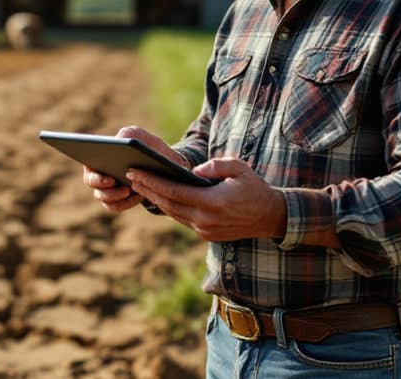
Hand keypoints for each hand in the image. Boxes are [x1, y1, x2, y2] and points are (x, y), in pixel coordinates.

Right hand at [82, 125, 188, 212]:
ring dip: (115, 195)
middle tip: (114, 182)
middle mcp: (98, 174)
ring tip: (128, 190)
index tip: (109, 178)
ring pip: (103, 197)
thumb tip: (119, 140)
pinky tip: (139, 196)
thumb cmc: (146, 147)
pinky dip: (127, 202)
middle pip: (92, 183)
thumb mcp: (139, 135)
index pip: (88, 164)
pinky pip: (116, 206)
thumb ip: (128, 134)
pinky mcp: (118, 200)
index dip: (94, 174)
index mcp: (99, 156)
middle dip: (102, 185)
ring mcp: (107, 189)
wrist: (162, 164)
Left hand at [127, 157, 287, 241]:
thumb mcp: (239, 169)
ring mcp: (205, 230)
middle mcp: (205, 220)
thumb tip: (195, 171)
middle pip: (167, 203)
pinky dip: (169, 207)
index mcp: (212, 202)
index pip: (173, 191)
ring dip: (155, 199)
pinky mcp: (206, 234)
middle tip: (130, 175)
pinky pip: (182, 219)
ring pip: (173, 213)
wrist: (270, 217)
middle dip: (147, 188)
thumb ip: (216, 166)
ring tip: (140, 184)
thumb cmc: (254, 188)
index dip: (151, 181)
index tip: (135, 171)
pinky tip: (159, 196)